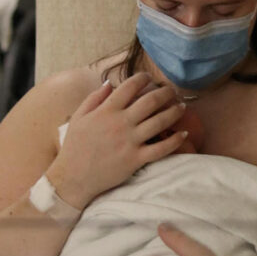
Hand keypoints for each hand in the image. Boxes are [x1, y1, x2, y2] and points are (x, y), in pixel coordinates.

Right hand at [47, 74, 188, 209]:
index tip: (148, 78)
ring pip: (160, 122)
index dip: (142, 78)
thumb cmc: (75, 147)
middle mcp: (121, 123)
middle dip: (165, 93)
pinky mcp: (136, 159)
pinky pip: (161, 149)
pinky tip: (183, 134)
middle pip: (151, 101)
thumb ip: (94, 98)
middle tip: (172, 91)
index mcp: (106, 111)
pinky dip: (175, 140)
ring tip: (182, 107)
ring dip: (174, 112)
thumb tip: (109, 83)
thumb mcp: (79, 118)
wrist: (73, 178)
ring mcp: (130, 141)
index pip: (130, 87)